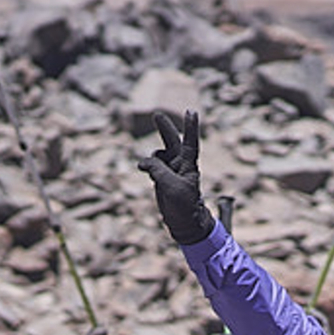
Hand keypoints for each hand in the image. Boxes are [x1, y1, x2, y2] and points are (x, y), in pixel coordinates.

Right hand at [140, 110, 209, 246]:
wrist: (183, 222)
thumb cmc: (184, 205)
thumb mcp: (171, 186)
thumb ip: (157, 170)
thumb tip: (143, 162)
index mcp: (188, 165)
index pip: (190, 142)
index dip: (190, 127)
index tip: (191, 111)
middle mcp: (180, 164)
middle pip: (172, 141)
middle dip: (164, 128)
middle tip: (157, 114)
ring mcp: (170, 170)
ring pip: (157, 155)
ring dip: (152, 158)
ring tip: (148, 168)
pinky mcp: (161, 177)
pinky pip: (151, 165)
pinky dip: (146, 165)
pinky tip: (142, 168)